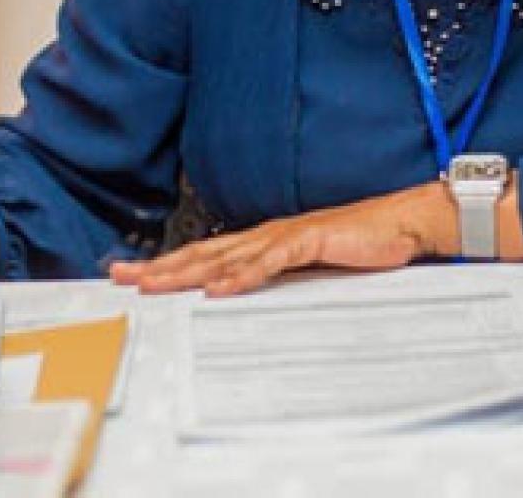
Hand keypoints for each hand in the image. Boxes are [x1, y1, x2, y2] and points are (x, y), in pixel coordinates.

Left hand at [109, 183, 453, 297]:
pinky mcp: (309, 240)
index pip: (205, 254)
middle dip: (160, 266)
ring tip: (155, 284)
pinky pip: (268, 262)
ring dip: (188, 271)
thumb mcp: (310, 270)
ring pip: (226, 256)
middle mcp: (266, 234)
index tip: (134, 274)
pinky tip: (218, 287)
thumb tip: (244, 299)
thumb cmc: (360, 245)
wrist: (400, 224)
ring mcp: (285, 235)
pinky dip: (241, 275)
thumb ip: (277, 280)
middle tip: (121, 276)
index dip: (168, 265)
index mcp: (263, 241)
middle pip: (202, 252)